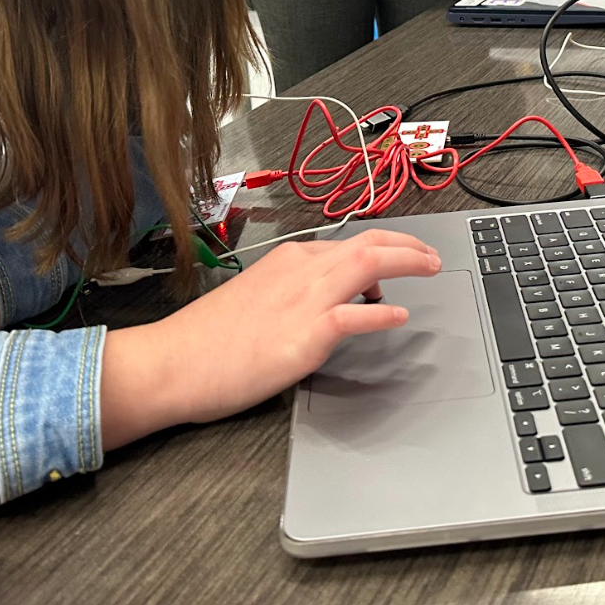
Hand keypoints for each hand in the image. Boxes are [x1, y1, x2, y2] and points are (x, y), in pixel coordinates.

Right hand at [104, 229, 439, 436]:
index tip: (403, 256)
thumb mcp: (256, 298)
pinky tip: (398, 316)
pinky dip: (381, 313)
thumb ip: (292, 294)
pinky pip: (353, 316)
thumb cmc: (206, 340)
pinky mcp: (303, 335)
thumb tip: (325, 303)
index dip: (385, 248)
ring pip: (368, 264)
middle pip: (369, 244)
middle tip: (432, 258)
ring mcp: (304, 300)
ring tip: (430, 270)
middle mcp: (300, 270)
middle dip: (409, 245)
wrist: (172, 362)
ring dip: (408, 262)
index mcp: (288, 260)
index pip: (349, 243)